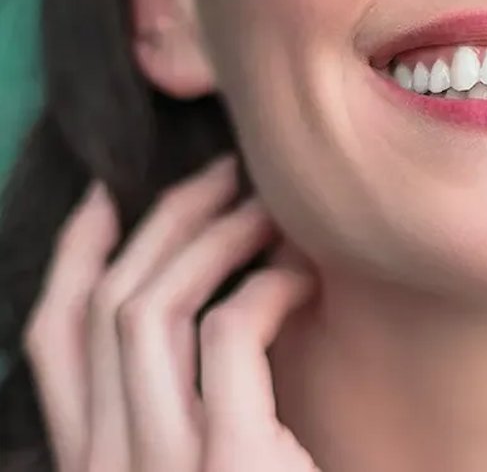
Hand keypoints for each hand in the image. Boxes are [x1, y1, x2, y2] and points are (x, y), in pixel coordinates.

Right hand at [23, 155, 322, 470]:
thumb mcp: (207, 460)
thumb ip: (187, 407)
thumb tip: (206, 314)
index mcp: (91, 466)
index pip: (50, 340)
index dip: (73, 257)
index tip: (107, 193)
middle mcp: (104, 467)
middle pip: (105, 309)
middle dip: (161, 225)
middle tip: (223, 176)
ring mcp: (159, 467)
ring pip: (155, 307)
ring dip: (214, 239)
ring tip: (270, 211)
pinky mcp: (227, 463)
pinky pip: (229, 334)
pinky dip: (266, 288)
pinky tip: (303, 280)